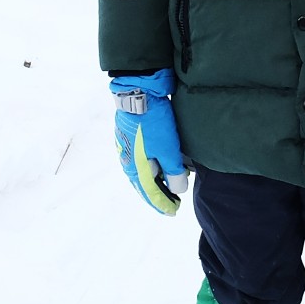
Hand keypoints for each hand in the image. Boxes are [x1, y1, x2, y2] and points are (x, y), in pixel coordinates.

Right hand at [111, 69, 186, 215]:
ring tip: (168, 185)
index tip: (174, 212)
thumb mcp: (168, 149)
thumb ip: (173, 172)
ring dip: (155, 180)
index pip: (150, 194)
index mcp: (135, 168)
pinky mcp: (130, 136)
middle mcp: (128, 161)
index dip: (163, 204)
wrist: (138, 92)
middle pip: (144, 185)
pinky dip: (152, 166)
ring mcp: (127, 148)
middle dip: (158, 195)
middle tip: (172, 203)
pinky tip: (160, 162)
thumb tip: (177, 191)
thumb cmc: (153, 123)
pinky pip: (141, 159)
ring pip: (142, 171)